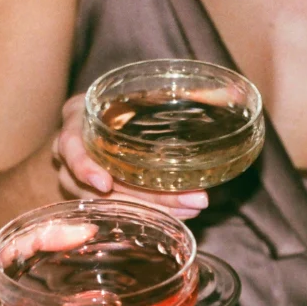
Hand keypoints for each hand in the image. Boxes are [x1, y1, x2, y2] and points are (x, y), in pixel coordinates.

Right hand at [51, 94, 208, 219]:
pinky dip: (149, 213)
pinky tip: (178, 215)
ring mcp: (79, 179)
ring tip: (190, 209)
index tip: (105, 183)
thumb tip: (236, 91)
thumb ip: (182, 93)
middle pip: (97, 185)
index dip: (84, 167)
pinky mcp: (96, 196)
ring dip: (152, 209)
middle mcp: (72, 153)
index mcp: (76, 120)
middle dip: (144, 197)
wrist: (107, 117)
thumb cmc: (123, 101)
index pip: (70, 147)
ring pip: (109, 204)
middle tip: (190, 201)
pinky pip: (118, 211)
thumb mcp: (142, 90)